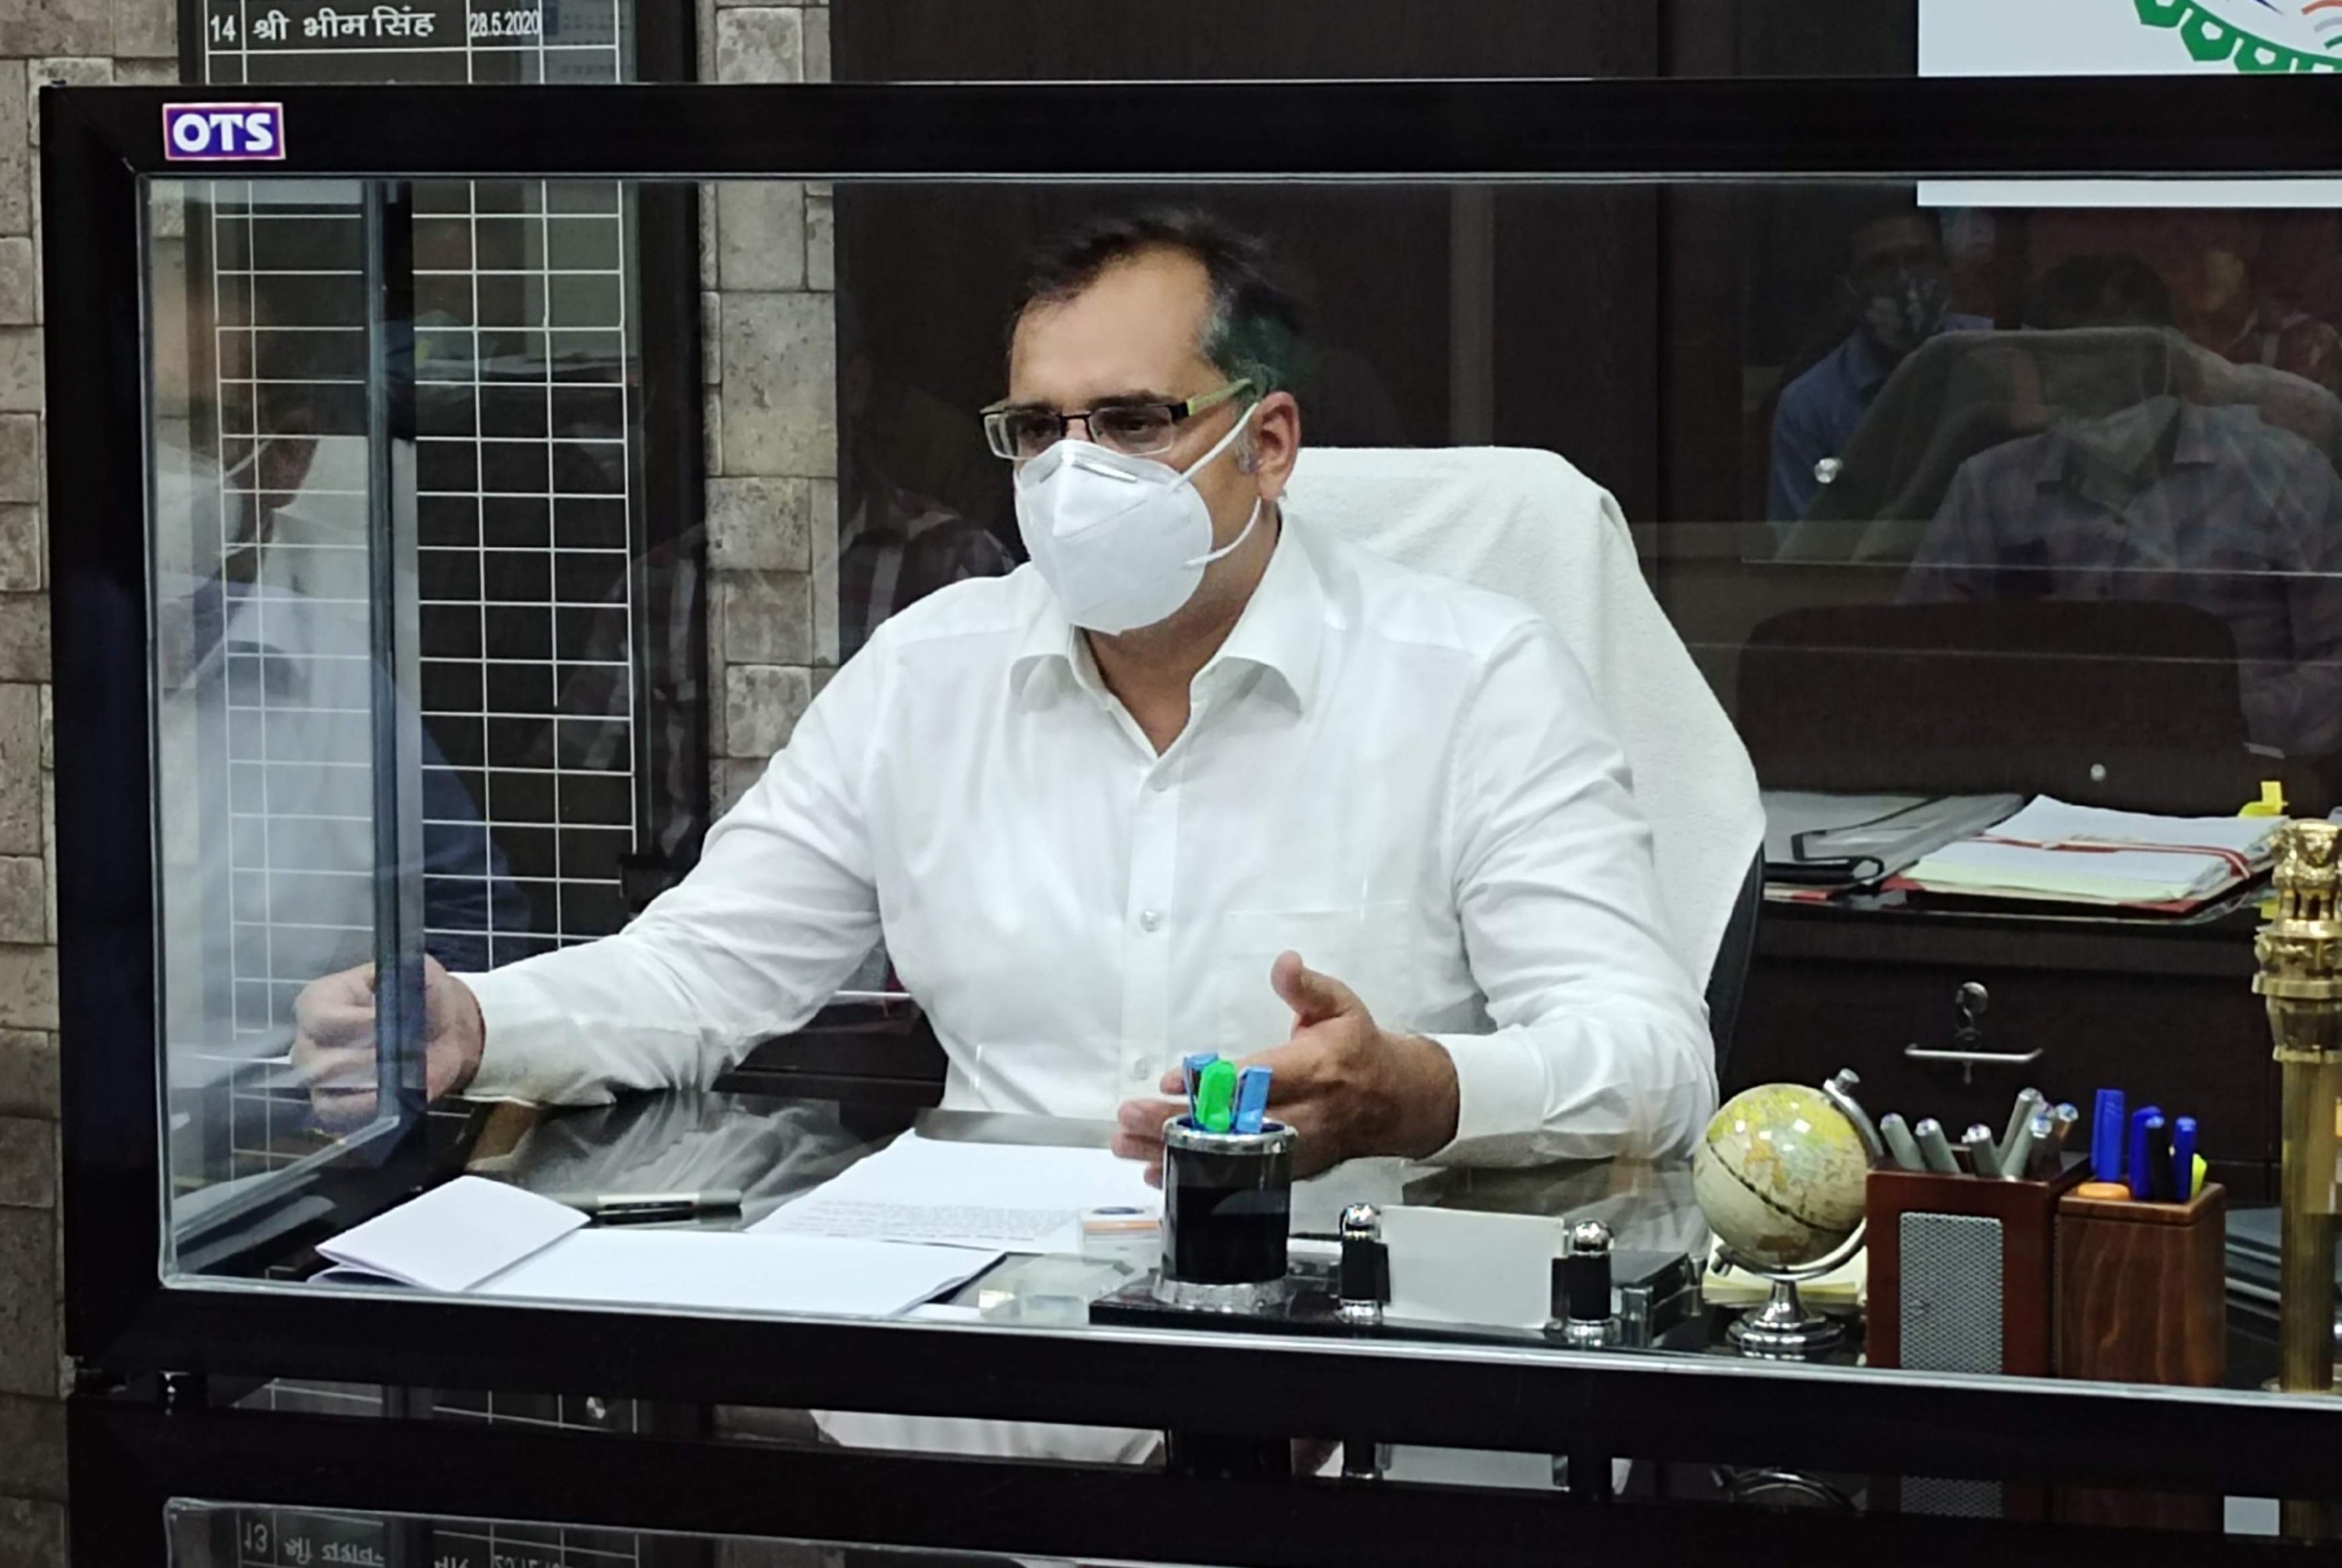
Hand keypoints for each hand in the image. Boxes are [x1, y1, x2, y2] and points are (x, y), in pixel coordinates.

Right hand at [290, 956, 485, 1127]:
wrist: (440, 1035)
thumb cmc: (421, 1001)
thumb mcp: (423, 975)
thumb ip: (412, 975)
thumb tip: (396, 995)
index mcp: (321, 1000)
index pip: (321, 1018)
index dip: (355, 1025)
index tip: (390, 1026)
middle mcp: (308, 1039)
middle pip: (318, 1061)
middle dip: (366, 1062)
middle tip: (402, 1058)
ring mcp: (314, 1076)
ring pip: (326, 1089)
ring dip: (369, 1086)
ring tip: (402, 1077)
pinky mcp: (328, 1104)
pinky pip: (334, 1114)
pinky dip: (364, 1109)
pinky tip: (391, 1099)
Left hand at [1112, 950, 1459, 1181]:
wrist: (1395, 1100)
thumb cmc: (1358, 1048)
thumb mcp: (1340, 1006)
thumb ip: (1307, 987)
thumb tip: (1284, 962)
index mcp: (1314, 1069)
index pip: (1258, 1080)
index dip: (1213, 1086)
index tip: (1172, 1082)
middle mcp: (1303, 1115)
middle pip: (1233, 1127)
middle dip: (1178, 1125)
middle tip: (1130, 1116)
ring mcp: (1294, 1148)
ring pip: (1229, 1158)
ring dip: (1175, 1153)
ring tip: (1127, 1144)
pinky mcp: (1288, 1168)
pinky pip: (1238, 1177)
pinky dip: (1197, 1176)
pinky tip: (1159, 1173)